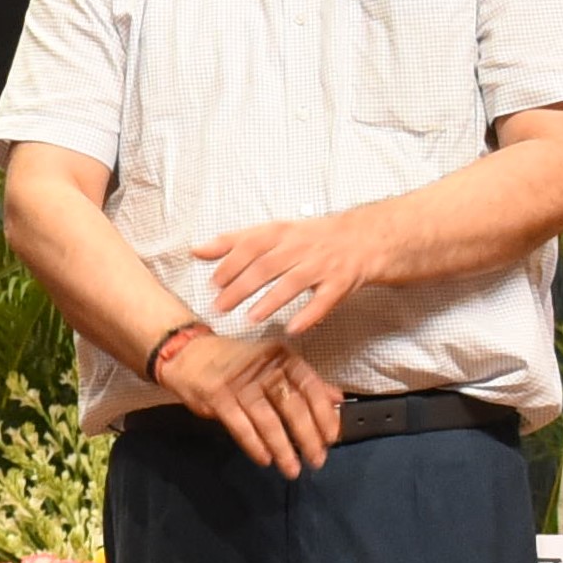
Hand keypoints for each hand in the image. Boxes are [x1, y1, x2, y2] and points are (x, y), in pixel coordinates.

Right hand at [163, 327, 348, 477]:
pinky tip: (265, 459)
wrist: (187, 353)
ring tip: (292, 469)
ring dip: (283, 448)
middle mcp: (263, 367)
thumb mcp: (273, 364)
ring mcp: (239, 382)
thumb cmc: (236, 363)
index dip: (324, 414)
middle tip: (317, 460)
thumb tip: (338, 399)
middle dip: (307, 437)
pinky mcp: (217, 396)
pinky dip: (254, 445)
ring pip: (268, 420)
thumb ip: (306, 382)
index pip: (311, 385)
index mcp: (281, 357)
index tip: (332, 437)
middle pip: (292, 406)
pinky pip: (241, 426)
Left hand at [183, 200, 398, 342]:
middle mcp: (301, 247)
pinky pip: (324, 300)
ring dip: (271, 300)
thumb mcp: (275, 233)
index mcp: (283, 233)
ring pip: (294, 282)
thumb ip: (236, 242)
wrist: (365, 237)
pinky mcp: (341, 283)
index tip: (213, 280)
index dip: (231, 261)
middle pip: (268, 264)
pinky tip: (293, 329)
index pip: (252, 243)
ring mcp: (322, 265)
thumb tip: (196, 251)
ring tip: (251, 318)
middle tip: (220, 305)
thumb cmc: (313, 238)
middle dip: (242, 285)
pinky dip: (309, 315)